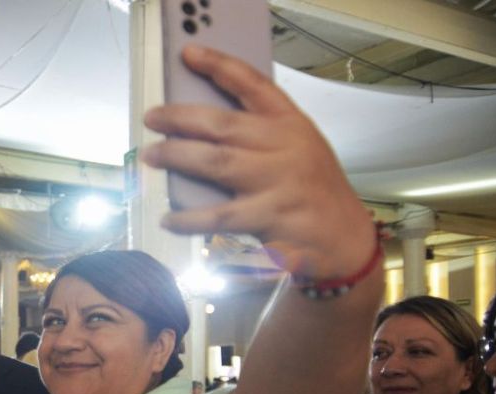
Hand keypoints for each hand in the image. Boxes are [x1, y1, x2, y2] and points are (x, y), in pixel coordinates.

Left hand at [142, 45, 374, 279]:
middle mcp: (285, 149)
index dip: (219, 67)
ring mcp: (279, 185)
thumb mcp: (296, 146)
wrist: (345, 237)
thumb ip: (257, 134)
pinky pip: (222, 218)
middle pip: (223, 126)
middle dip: (180, 119)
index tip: (189, 54)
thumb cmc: (310, 189)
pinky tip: (169, 219)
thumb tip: (195, 127)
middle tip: (151, 118)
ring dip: (178, 158)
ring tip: (150, 158)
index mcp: (290, 125)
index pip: (253, 85)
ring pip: (217, 165)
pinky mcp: (272, 220)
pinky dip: (191, 220)